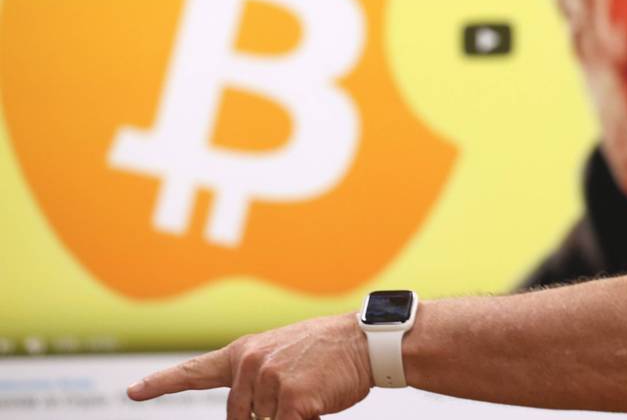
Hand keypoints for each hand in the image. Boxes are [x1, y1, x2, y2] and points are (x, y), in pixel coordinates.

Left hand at [127, 312, 374, 419]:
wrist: (365, 342)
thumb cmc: (329, 352)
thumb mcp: (284, 355)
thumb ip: (257, 378)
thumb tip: (247, 415)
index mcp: (245, 352)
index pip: (195, 371)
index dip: (160, 384)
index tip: (133, 392)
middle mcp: (250, 364)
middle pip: (240, 417)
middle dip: (265, 417)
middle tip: (298, 390)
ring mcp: (269, 381)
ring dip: (289, 415)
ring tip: (313, 387)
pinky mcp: (292, 400)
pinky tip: (317, 403)